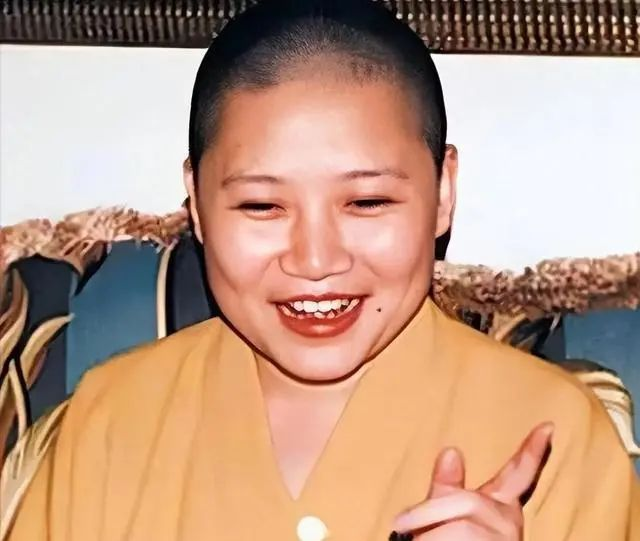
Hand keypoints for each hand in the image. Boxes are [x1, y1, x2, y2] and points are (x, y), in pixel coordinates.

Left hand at [390, 423, 552, 539]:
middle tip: (401, 527)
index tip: (547, 425)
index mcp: (501, 509)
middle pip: (468, 503)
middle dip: (428, 514)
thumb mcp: (447, 518)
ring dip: (427, 539)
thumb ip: (447, 489)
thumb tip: (451, 450)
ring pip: (460, 531)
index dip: (533, 451)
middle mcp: (509, 525)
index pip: (519, 474)